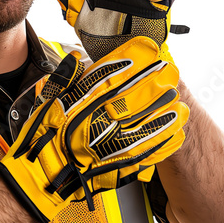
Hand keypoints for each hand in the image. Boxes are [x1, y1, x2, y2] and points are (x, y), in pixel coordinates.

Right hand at [0, 37, 187, 222]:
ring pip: (144, 124)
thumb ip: (65, 78)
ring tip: (180, 103)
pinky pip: (146, 151)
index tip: (148, 51)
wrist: (43, 171)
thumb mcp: (49, 100)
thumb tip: (76, 58)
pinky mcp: (118, 161)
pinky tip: (176, 133)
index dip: (132, 62)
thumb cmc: (44, 133)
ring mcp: (110, 141)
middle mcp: (99, 118)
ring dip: (165, 113)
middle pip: (134, 97)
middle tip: (171, 72)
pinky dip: (163, 142)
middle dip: (155, 84)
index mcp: (82, 100)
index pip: (111, 75)